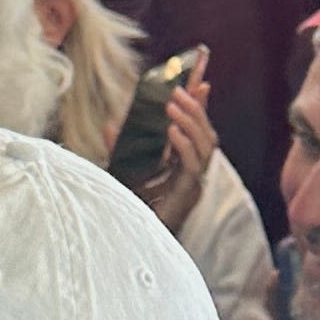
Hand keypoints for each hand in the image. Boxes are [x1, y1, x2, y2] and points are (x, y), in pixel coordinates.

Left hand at [122, 82, 217, 235]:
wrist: (124, 239)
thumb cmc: (126, 206)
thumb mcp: (121, 169)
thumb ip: (120, 148)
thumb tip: (110, 124)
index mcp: (183, 166)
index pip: (198, 130)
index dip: (201, 107)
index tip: (201, 81)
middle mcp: (193, 174)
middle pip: (208, 135)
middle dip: (196, 109)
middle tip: (178, 91)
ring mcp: (194, 184)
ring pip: (206, 146)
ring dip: (191, 122)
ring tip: (172, 105)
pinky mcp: (188, 194)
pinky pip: (193, 165)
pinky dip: (184, 145)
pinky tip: (171, 131)